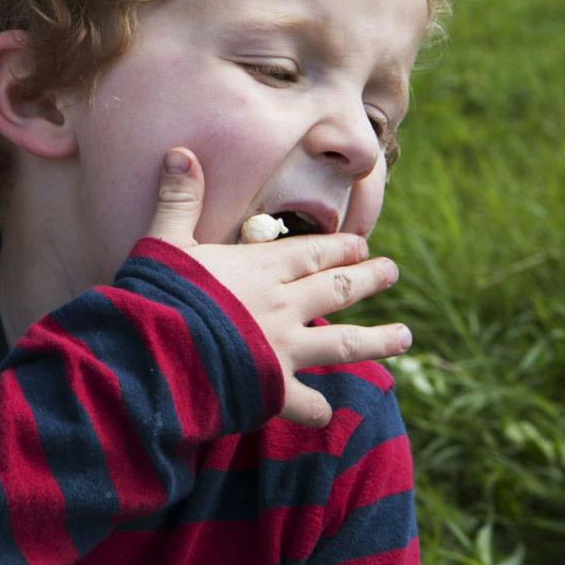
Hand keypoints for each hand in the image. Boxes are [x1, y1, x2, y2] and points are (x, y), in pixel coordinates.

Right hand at [143, 147, 410, 427]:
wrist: (158, 353)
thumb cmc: (160, 294)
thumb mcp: (166, 239)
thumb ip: (179, 200)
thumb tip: (180, 152)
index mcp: (261, 269)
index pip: (312, 253)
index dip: (339, 247)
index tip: (362, 244)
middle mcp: (283, 306)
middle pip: (337, 289)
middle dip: (368, 278)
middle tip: (392, 272)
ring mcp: (284, 349)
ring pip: (343, 343)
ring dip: (378, 340)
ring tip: (406, 337)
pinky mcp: (275, 390)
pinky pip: (307, 403)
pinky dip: (318, 409)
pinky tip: (328, 412)